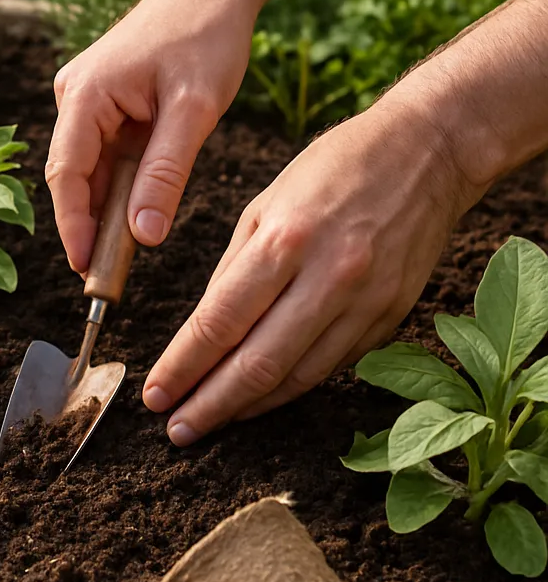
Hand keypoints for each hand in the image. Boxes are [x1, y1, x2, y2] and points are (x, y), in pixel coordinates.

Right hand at [46, 0, 257, 273]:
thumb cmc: (207, 33)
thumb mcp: (194, 109)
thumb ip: (166, 173)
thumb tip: (143, 235)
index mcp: (85, 94)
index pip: (66, 174)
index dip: (73, 226)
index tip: (86, 269)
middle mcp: (75, 96)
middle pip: (73, 176)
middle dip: (88, 226)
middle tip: (106, 279)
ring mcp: (88, 98)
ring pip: (91, 168)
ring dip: (106, 209)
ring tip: (122, 259)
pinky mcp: (106, 101)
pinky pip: (106, 154)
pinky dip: (120, 185)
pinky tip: (136, 214)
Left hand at [142, 96, 485, 444]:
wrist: (426, 151)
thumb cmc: (332, 168)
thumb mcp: (264, 203)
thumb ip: (232, 270)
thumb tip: (203, 330)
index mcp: (285, 240)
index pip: (221, 321)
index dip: (183, 366)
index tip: (155, 394)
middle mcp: (329, 276)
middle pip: (259, 363)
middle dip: (211, 404)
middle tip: (177, 430)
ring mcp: (367, 301)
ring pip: (299, 376)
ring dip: (250, 407)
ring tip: (212, 421)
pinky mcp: (391, 316)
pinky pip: (333, 365)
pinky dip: (293, 387)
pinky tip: (263, 398)